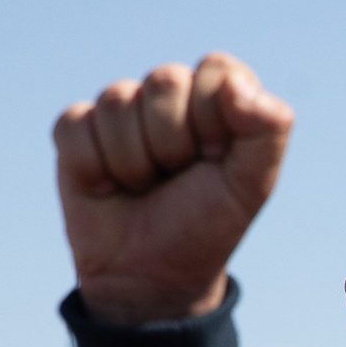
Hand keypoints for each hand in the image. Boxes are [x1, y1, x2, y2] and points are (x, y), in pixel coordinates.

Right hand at [55, 54, 292, 326]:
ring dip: (133, 161)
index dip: (214, 117)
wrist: (152, 277)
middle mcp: (169, 95)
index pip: (217, 70)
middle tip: (176, 177)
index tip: (215, 158)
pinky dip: (93, 168)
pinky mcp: (77, 131)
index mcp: (218, 98)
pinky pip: (76, 125)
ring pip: (116, 102)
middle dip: (173, 143)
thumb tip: (237, 87)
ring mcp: (120, 110)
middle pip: (164, 80)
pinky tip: (107, 187)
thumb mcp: (252, 185)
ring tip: (144, 185)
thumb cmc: (206, 224)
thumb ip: (269, 129)